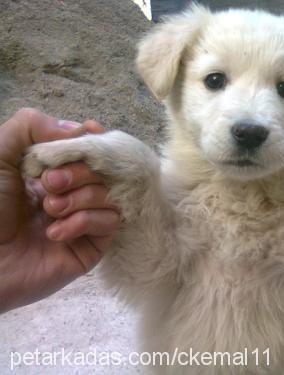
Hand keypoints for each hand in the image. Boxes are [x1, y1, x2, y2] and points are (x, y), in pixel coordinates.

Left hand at [0, 108, 119, 312]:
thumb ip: (30, 126)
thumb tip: (82, 128)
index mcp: (54, 170)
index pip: (90, 149)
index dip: (92, 141)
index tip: (91, 133)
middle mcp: (74, 193)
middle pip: (104, 171)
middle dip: (78, 172)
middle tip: (48, 183)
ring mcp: (85, 220)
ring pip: (110, 196)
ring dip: (80, 199)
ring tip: (49, 210)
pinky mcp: (92, 246)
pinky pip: (109, 222)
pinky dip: (83, 222)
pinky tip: (54, 233)